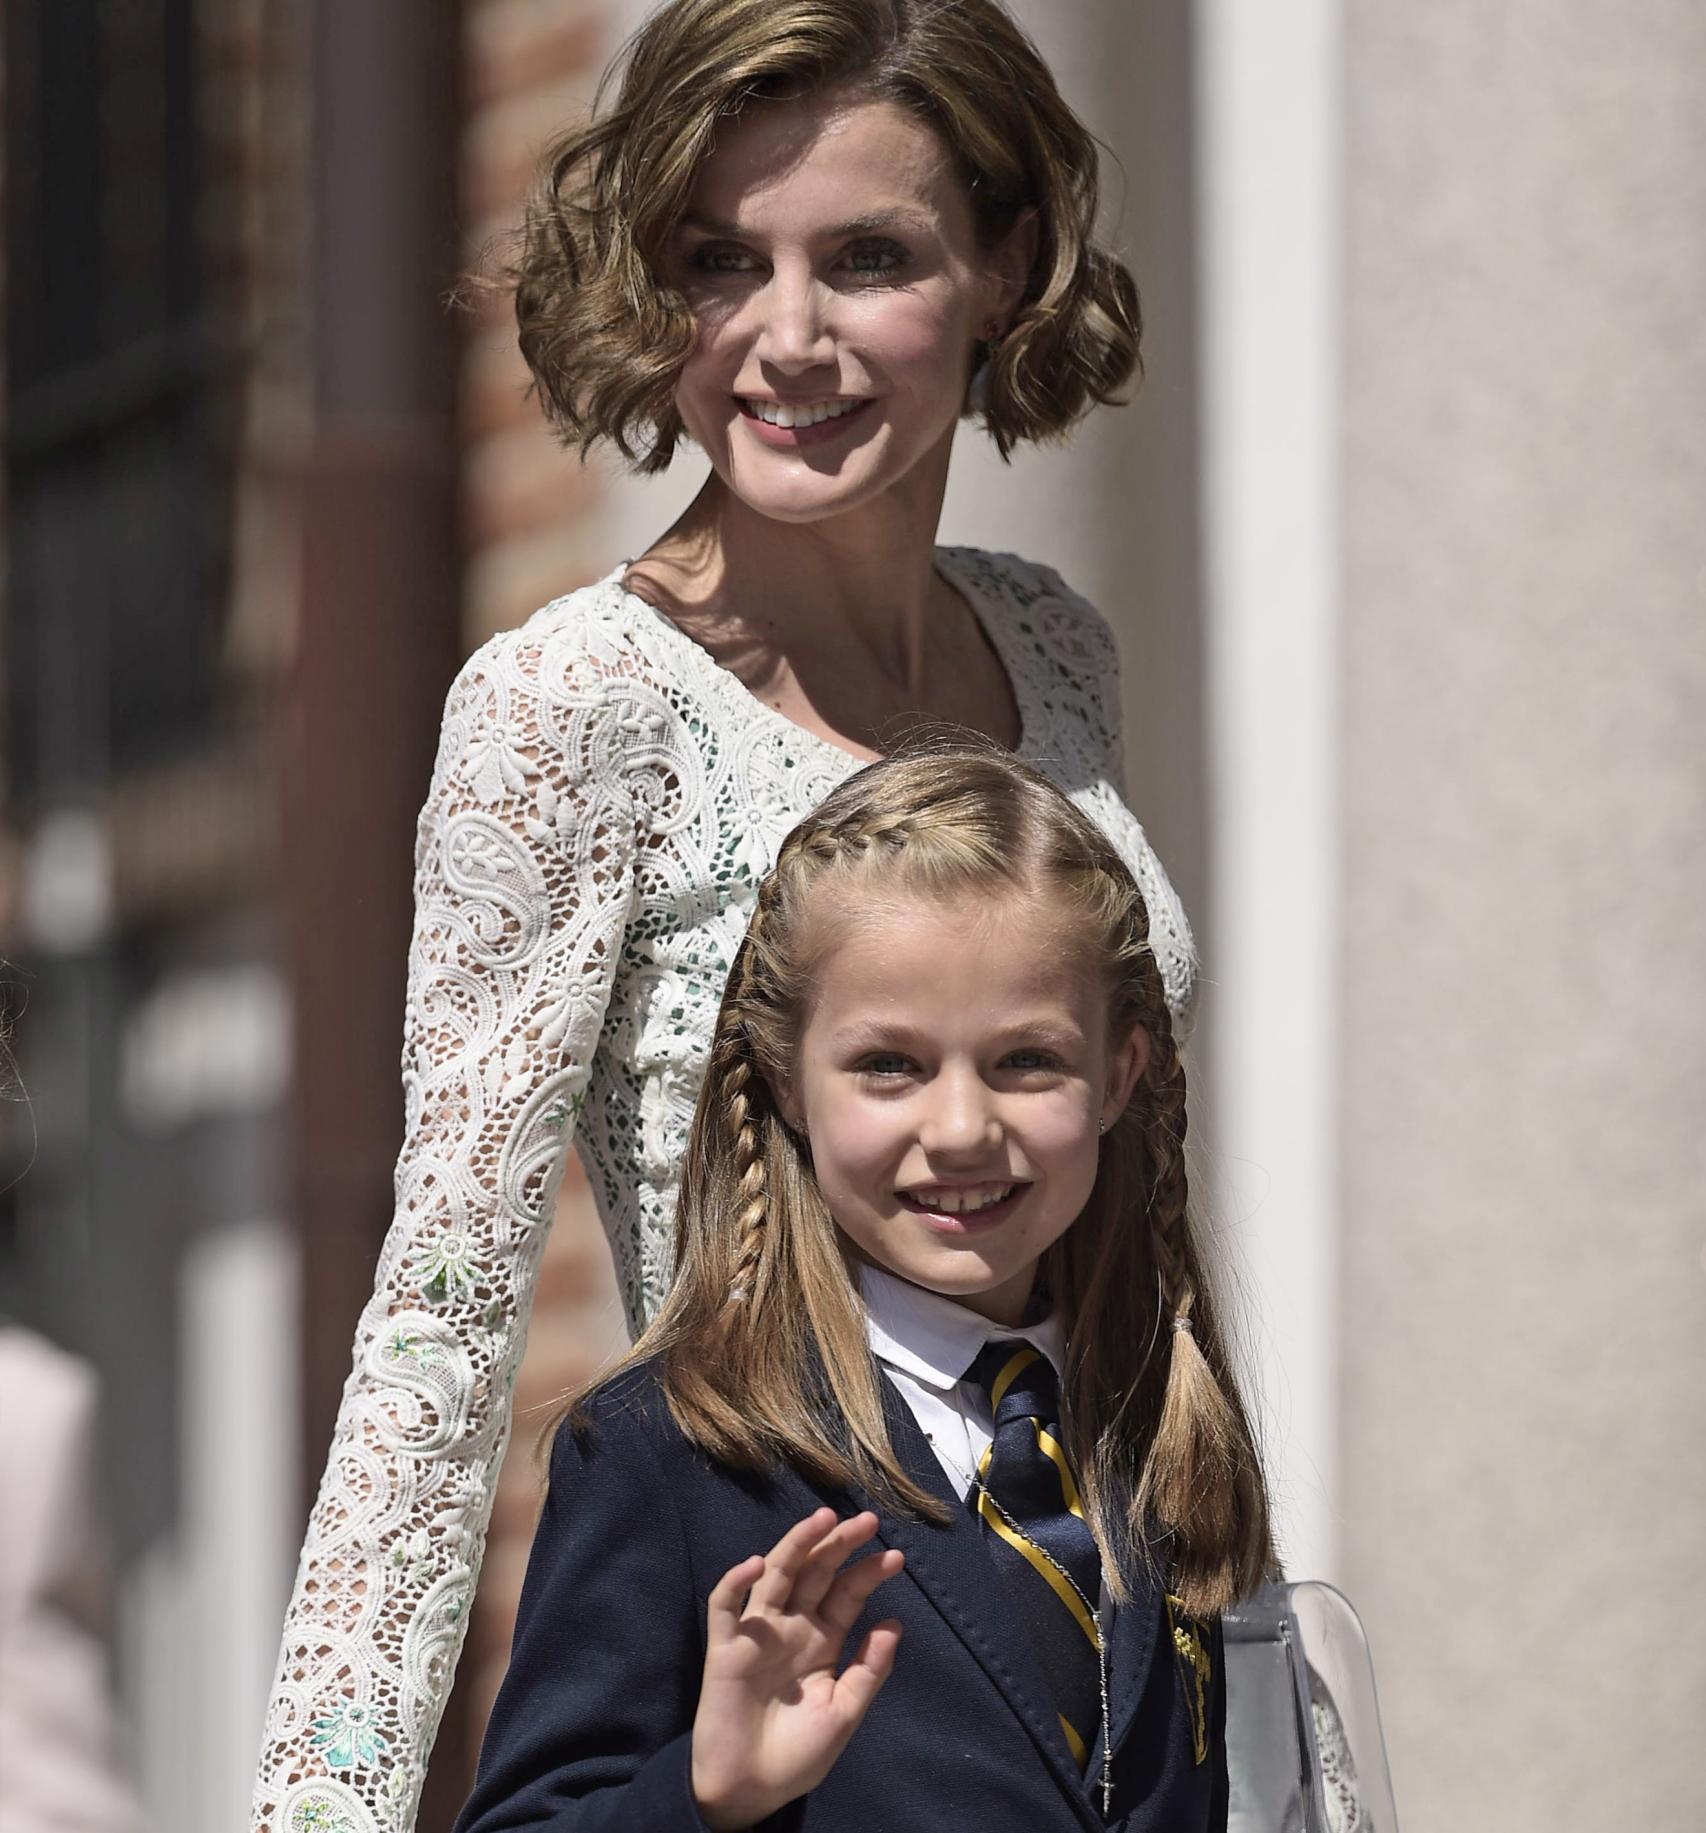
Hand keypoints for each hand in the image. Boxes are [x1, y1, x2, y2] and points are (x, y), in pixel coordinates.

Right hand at [690, 1507, 903, 1830]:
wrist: (750, 1790)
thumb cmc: (798, 1754)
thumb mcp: (843, 1713)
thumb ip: (868, 1670)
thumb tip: (895, 1622)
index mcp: (822, 1640)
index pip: (847, 1594)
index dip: (868, 1573)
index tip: (896, 1557)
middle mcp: (792, 1627)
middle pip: (815, 1573)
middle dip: (839, 1544)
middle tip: (866, 1520)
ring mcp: (758, 1632)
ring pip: (776, 1574)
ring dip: (796, 1544)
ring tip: (821, 1520)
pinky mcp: (725, 1646)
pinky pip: (725, 1605)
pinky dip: (736, 1581)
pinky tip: (756, 1564)